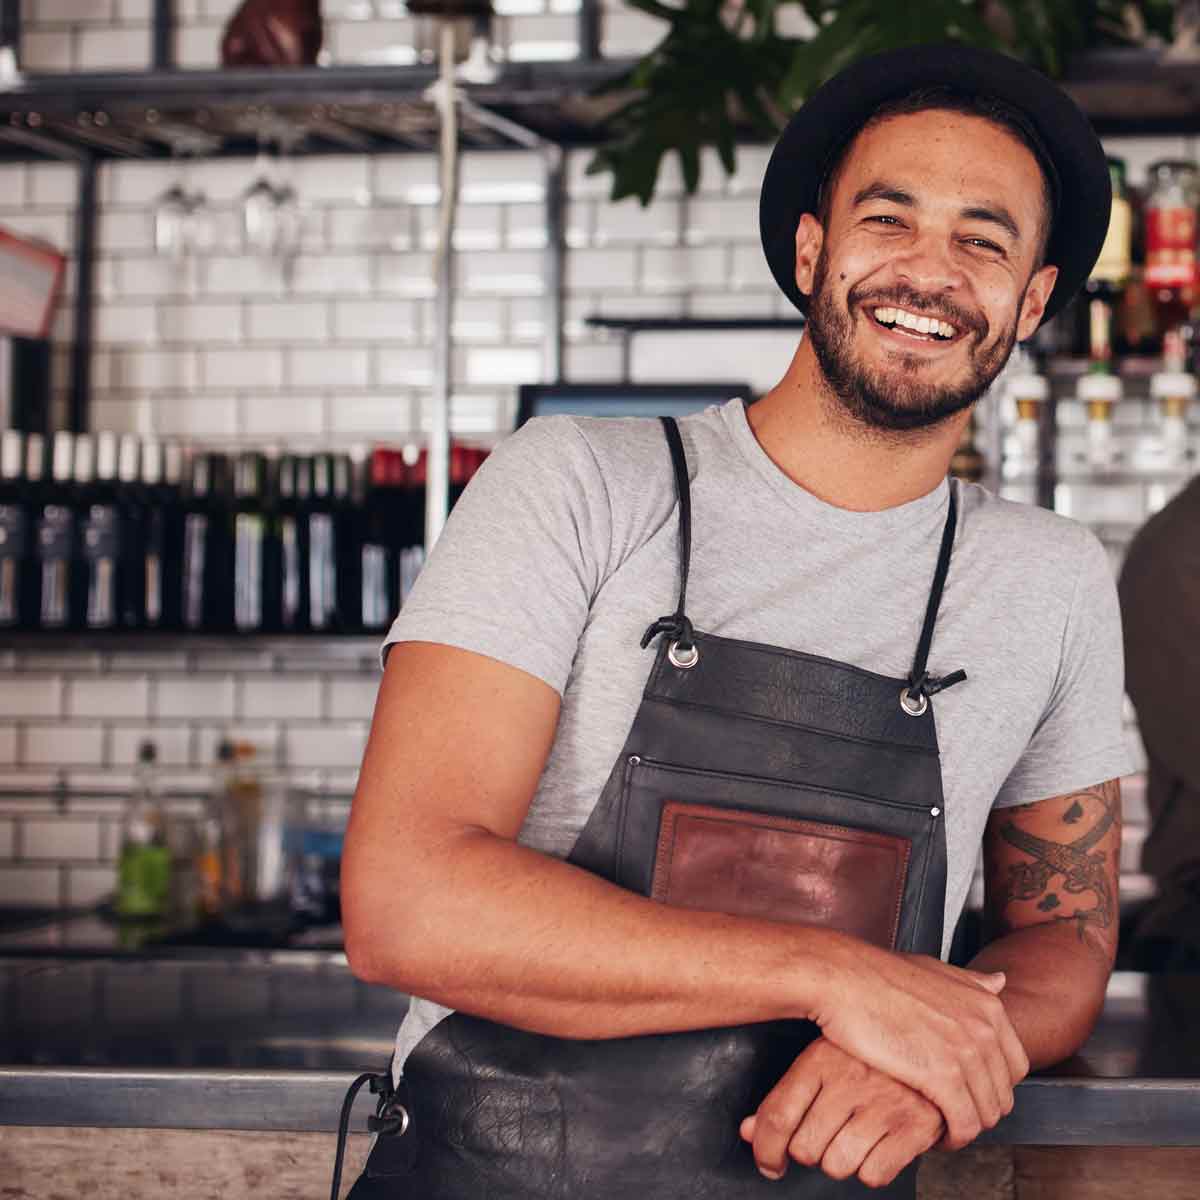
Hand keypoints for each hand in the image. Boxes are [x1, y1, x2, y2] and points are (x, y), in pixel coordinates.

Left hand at [740, 1037, 943, 1186]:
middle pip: (805, 1148)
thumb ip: (785, 1098)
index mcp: (821, 1058)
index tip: (769, 1161)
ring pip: (837, 1164)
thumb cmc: (868, 1056)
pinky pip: (874, 1175)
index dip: (765, 1149)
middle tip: (823, 1137)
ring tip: (852, 1137)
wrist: (936, 1043)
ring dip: (840, 1161)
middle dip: (809, 1152)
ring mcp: (885, 1103)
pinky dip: (872, 1169)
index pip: (778, 1115)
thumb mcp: (822, 1060)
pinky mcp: (916, 1127)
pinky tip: (878, 1144)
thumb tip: (749, 1132)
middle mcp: (851, 1079)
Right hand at [812, 939, 1029, 1149]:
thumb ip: (970, 982)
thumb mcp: (933, 970)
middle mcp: (984, 1028)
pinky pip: (964, 1124)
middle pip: (1003, 1093)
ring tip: (941, 1127)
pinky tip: (933, 1135)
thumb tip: (999, 982)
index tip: (968, 1091)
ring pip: (986, 1114)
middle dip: (980, 1109)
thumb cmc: (877, 975)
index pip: (1015, 1065)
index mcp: (986, 1005)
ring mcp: (965, 1052)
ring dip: (965, 1127)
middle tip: (951, 1114)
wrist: (842, 978)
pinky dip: (952, 1138)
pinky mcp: (941, 1076)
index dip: (993, 1085)